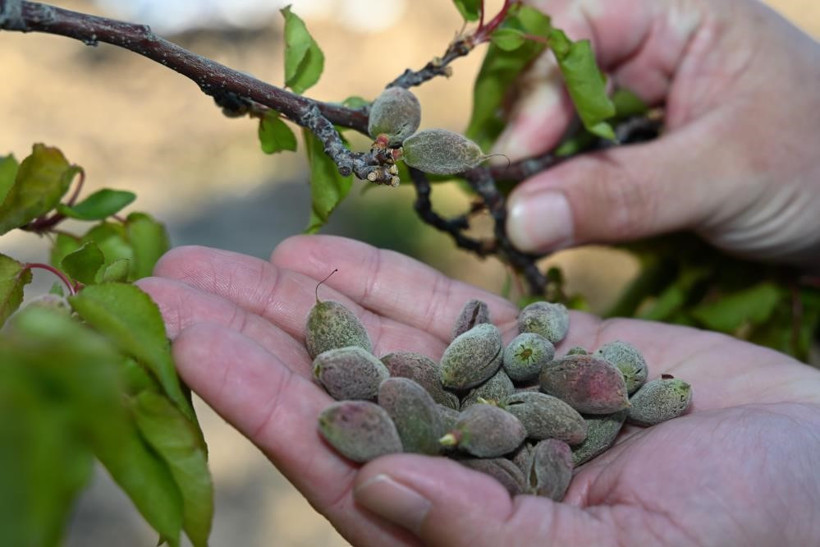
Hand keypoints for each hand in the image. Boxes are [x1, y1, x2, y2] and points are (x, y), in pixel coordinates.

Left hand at [139, 235, 819, 545]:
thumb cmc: (756, 534)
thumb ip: (489, 535)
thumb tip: (376, 487)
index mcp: (464, 524)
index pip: (329, 458)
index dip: (248, 395)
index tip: (178, 335)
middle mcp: (463, 461)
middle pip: (333, 390)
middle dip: (248, 333)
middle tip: (165, 278)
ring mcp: (498, 401)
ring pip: (378, 339)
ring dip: (302, 296)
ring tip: (228, 254)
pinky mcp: (539, 354)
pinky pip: (447, 310)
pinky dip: (388, 279)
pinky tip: (324, 251)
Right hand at [499, 0, 819, 269]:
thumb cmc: (819, 169)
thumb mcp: (724, 175)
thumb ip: (622, 193)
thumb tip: (518, 219)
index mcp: (678, 14)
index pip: (575, 22)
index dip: (537, 84)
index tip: (518, 156)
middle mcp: (644, 47)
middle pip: (549, 71)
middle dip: (525, 132)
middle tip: (510, 195)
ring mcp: (631, 100)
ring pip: (550, 120)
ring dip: (532, 168)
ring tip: (525, 217)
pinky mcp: (625, 147)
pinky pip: (568, 160)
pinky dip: (552, 192)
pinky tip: (549, 220)